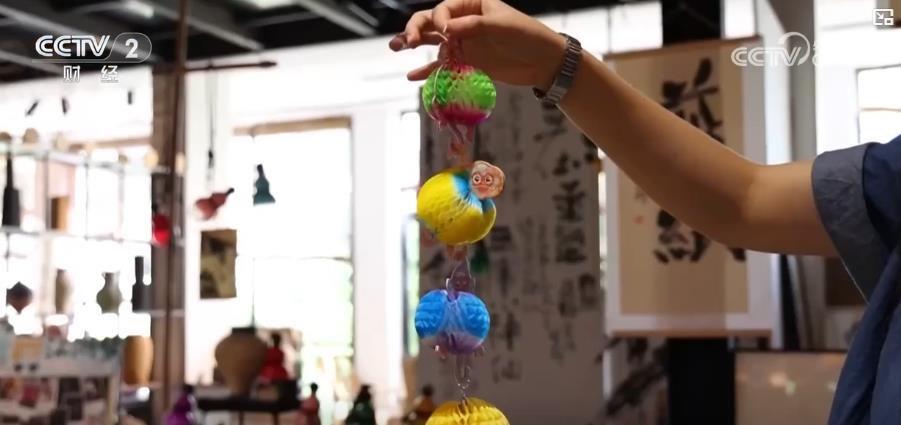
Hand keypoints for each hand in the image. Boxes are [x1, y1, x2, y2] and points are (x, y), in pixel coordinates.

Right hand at [388, 0, 566, 89]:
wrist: (543, 61)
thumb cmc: (527, 35)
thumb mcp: (502, 26)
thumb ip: (474, 26)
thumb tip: (447, 30)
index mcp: (473, 4)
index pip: (445, 8)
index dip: (440, 19)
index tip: (447, 32)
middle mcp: (464, 22)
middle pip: (431, 21)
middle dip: (415, 28)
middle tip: (405, 41)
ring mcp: (463, 43)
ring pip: (432, 42)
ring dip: (413, 44)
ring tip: (395, 47)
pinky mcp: (466, 63)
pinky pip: (442, 65)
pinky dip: (427, 70)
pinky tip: (412, 76)